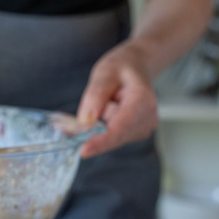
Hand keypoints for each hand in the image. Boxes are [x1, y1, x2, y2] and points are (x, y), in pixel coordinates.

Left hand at [76, 39, 158, 158]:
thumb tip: (86, 120)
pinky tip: (105, 112)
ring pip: (110, 138)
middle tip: (71, 124)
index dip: (102, 141)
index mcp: (143, 100)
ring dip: (98, 128)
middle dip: (92, 133)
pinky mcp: (134, 134)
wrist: (137, 67)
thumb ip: (96, 94)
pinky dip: (100, 130)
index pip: (121, 127)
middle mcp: (147, 119)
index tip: (84, 151)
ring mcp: (143, 129)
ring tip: (104, 103)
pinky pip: (111, 137)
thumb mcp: (105, 72)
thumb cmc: (121, 67)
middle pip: (114, 136)